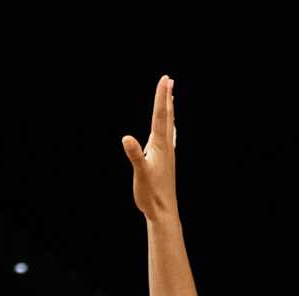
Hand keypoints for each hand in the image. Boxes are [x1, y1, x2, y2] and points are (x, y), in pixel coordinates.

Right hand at [121, 75, 177, 219]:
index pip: (160, 116)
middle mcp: (166, 147)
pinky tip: (170, 129)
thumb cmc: (151, 195)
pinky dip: (169, 127)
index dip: (161, 96)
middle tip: (170, 80)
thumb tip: (126, 139)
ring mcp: (168, 154)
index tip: (165, 79)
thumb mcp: (140, 174)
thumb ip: (134, 156)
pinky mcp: (166, 161)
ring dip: (169, 110)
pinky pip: (168, 137)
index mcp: (160, 146)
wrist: (164, 212)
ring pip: (169, 126)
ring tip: (171, 97)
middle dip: (167, 97)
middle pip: (167, 117)